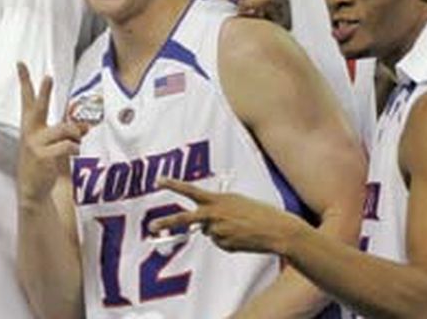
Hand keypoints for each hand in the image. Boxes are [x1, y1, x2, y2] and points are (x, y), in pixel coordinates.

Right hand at [17, 63, 85, 204]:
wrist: (32, 189)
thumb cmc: (41, 163)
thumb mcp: (52, 144)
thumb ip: (67, 132)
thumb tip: (85, 126)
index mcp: (30, 126)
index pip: (27, 99)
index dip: (25, 81)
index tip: (21, 64)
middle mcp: (30, 132)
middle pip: (39, 107)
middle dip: (45, 91)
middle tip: (48, 77)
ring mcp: (36, 143)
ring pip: (64, 129)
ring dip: (75, 135)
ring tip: (77, 142)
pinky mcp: (43, 156)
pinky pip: (67, 146)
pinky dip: (75, 148)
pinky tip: (74, 153)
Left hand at [149, 177, 301, 254]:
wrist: (275, 229)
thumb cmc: (258, 212)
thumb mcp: (235, 201)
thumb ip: (217, 207)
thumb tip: (205, 224)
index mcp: (216, 199)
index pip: (190, 190)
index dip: (173, 185)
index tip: (158, 181)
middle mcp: (213, 215)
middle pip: (184, 219)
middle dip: (166, 222)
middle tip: (151, 227)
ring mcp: (217, 231)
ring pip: (209, 232)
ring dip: (220, 231)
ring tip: (239, 227)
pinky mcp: (224, 245)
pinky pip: (220, 242)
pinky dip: (228, 240)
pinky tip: (242, 236)